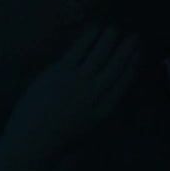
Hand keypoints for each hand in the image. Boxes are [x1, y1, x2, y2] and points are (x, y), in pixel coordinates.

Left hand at [4, 26, 139, 158]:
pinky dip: (89, 38)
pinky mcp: (60, 72)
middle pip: (115, 68)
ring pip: (99, 56)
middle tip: (134, 37)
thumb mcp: (83, 130)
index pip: (122, 85)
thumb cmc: (53, 140)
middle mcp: (95, 94)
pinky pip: (79, 50)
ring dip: (108, 41)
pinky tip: (94, 29)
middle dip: (126, 52)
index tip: (138, 56)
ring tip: (114, 29)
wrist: (32, 141)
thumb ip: (93, 112)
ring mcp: (78, 82)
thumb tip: (99, 94)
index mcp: (103, 111)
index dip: (131, 69)